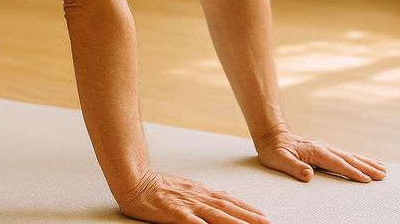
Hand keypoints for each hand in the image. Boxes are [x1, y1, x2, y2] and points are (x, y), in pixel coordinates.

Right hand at [118, 171, 269, 223]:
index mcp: (201, 192)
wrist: (135, 180)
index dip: (248, 209)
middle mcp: (199, 198)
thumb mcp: (185, 188)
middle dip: (251, 218)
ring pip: (218, 216)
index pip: (230, 201)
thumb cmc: (157, 187)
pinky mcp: (176, 215)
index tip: (263, 216)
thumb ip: (201, 196)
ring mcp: (189, 206)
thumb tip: (218, 200)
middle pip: (229, 210)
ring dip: (238, 223)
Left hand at [253, 123, 386, 182]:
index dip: (351, 172)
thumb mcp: (278, 159)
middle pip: (348, 159)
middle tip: (383, 175)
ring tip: (382, 169)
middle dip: (366, 167)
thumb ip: (293, 167)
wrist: (271, 135)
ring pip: (350, 156)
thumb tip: (308, 175)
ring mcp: (325, 147)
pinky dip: (358, 159)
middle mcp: (323, 147)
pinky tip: (365, 162)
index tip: (366, 180)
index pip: (337, 163)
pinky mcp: (324, 150)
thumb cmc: (273, 149)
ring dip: (366, 162)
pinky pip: (345, 155)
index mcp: (314, 151)